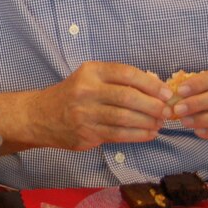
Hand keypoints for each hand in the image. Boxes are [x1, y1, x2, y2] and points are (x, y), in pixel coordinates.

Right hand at [27, 62, 166, 149]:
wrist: (40, 116)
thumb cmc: (72, 95)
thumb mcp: (90, 78)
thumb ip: (118, 81)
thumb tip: (156, 87)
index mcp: (90, 72)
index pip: (126, 73)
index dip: (150, 84)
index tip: (166, 92)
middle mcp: (86, 91)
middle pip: (127, 97)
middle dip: (153, 105)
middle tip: (167, 111)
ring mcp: (84, 114)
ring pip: (125, 118)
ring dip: (148, 122)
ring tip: (160, 123)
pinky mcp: (86, 133)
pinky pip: (118, 135)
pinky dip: (138, 135)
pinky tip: (149, 133)